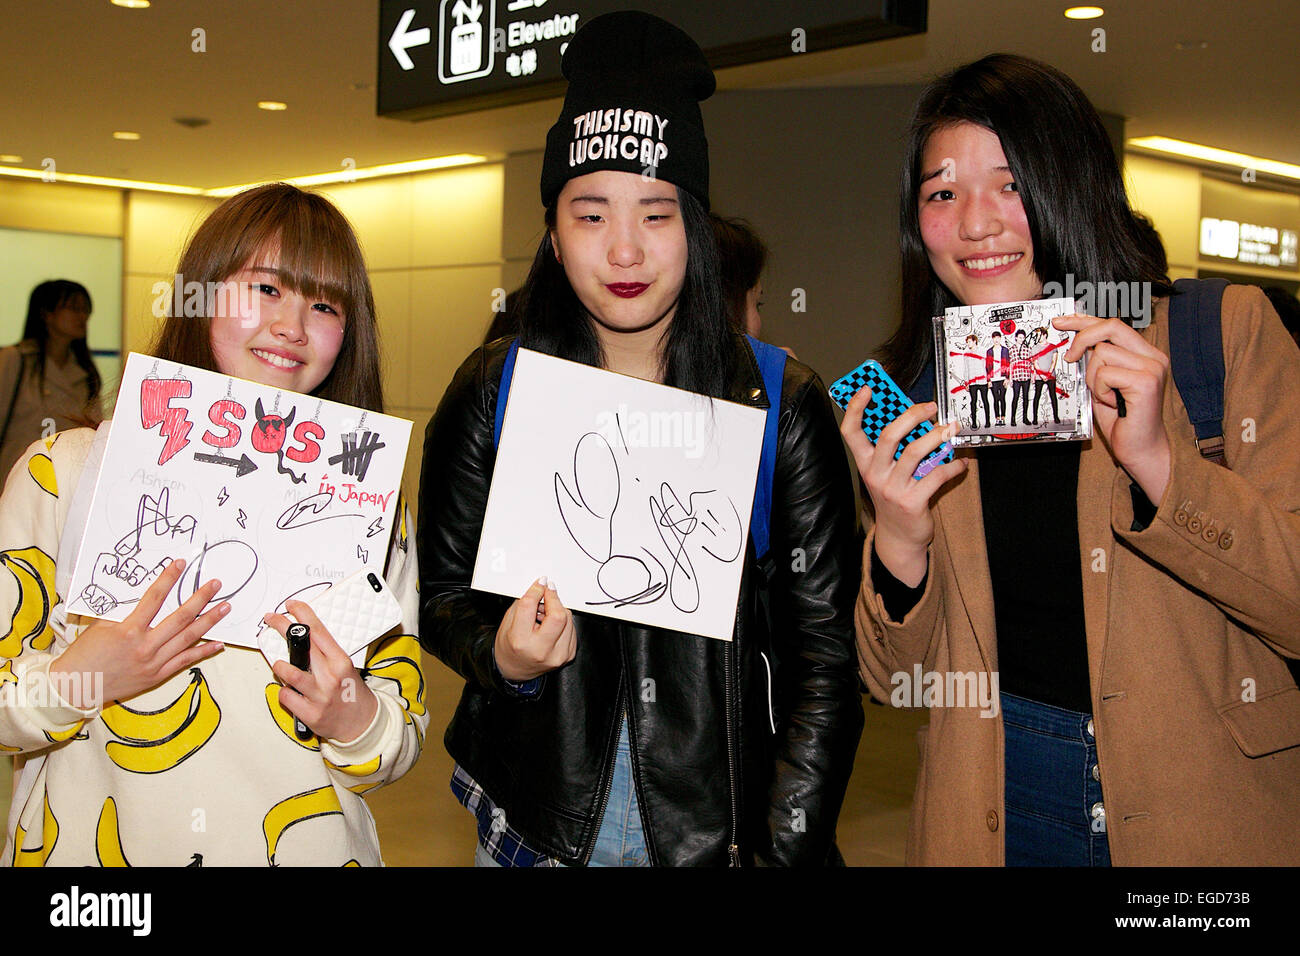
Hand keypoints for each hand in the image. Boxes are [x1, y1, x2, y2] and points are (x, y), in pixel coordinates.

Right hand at [50, 558, 226, 709]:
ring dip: (209, 622)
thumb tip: (142, 595)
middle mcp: (145, 646)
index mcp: (128, 630)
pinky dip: (203, 652)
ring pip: (188, 639)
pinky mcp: (157, 675)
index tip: (181, 564)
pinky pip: (185, 662)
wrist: (75, 687)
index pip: (154, 598)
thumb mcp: (99, 626)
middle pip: (180, 618)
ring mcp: (153, 662)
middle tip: (215, 585)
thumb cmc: (85, 654)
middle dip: (200, 599)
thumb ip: (122, 612)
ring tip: (225, 608)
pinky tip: (219, 643)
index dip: (168, 579)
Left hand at [266, 601, 377, 744]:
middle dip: (282, 627)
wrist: (363, 724)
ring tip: (280, 664)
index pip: (318, 631)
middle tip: (271, 619)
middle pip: (300, 645)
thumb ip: (325, 653)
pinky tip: (290, 691)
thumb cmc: (351, 692)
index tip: (292, 606)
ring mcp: (320, 696)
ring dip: (280, 666)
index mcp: (340, 661)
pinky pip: (286, 696)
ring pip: (289, 673)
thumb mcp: (344, 667)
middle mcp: (330, 676)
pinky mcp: (310, 713)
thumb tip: (304, 637)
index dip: (303, 614)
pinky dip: (284, 692)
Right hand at [494, 577, 575, 681]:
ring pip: (568, 619)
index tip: (541, 583)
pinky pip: (571, 628)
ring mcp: (557, 655)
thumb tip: (542, 588)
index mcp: (521, 641)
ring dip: (557, 610)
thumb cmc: (511, 646)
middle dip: (553, 598)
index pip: (530, 606)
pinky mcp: (567, 655)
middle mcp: (540, 650)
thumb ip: (524, 604)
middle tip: (547, 592)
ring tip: (544, 616)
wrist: (516, 670)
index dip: (536, 590)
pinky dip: (563, 622)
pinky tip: (550, 626)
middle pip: (558, 615)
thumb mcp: (509, 623)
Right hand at [840, 386, 965, 587]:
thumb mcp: (885, 473)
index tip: (868, 388)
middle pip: (888, 436)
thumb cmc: (894, 497)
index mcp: (864, 463)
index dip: (856, 408)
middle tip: (930, 407)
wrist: (899, 538)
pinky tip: (960, 464)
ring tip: (950, 429)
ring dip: (937, 437)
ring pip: (915, 452)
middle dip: (911, 416)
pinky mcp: (912, 503)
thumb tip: (917, 418)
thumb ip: (893, 449)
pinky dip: (953, 467)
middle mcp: (874, 474)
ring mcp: (892, 489)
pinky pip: (937, 476)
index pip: (850, 432)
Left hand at [1056, 314, 1171, 501]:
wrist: (1139, 450)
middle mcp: (1153, 356)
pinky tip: (1112, 404)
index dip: (1084, 320)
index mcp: (1145, 354)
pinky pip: (1104, 374)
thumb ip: (1097, 362)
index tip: (1061, 322)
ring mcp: (1152, 367)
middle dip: (1081, 337)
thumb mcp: (1104, 384)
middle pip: (1110, 326)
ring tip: (1105, 397)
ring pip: (1101, 353)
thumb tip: (1074, 342)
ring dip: (1093, 378)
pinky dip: (1099, 390)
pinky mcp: (1146, 382)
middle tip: (1069, 357)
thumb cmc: (1121, 420)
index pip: (1113, 325)